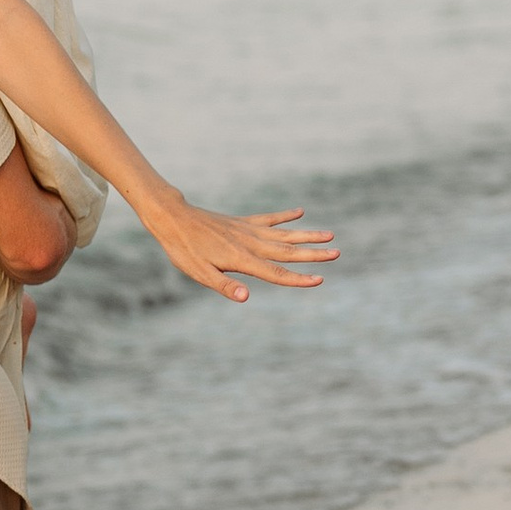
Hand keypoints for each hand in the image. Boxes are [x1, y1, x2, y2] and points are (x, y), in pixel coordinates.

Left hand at [141, 199, 337, 301]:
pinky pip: (268, 219)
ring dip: (307, 234)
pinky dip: (285, 216)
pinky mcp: (242, 222)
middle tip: (337, 253)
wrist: (173, 218)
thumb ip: (223, 285)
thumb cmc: (184, 250)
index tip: (319, 280)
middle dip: (313, 254)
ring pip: (284, 234)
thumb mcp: (199, 273)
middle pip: (288, 251)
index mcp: (242, 259)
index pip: (275, 273)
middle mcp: (250, 243)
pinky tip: (300, 212)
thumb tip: (245, 297)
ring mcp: (248, 230)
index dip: (298, 278)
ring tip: (330, 234)